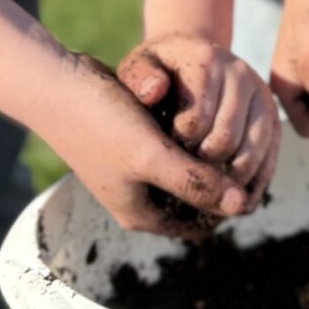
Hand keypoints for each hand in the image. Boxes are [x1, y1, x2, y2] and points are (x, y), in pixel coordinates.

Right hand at [34, 50, 262, 236]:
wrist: (57, 84)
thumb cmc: (101, 122)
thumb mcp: (152, 156)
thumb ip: (196, 182)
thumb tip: (241, 206)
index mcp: (142, 214)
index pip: (202, 225)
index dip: (230, 206)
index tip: (251, 175)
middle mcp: (138, 197)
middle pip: (196, 200)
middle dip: (220, 179)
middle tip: (245, 149)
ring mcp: (134, 171)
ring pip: (187, 171)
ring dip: (206, 156)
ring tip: (230, 130)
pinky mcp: (134, 144)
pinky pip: (174, 148)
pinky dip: (191, 138)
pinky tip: (207, 115)